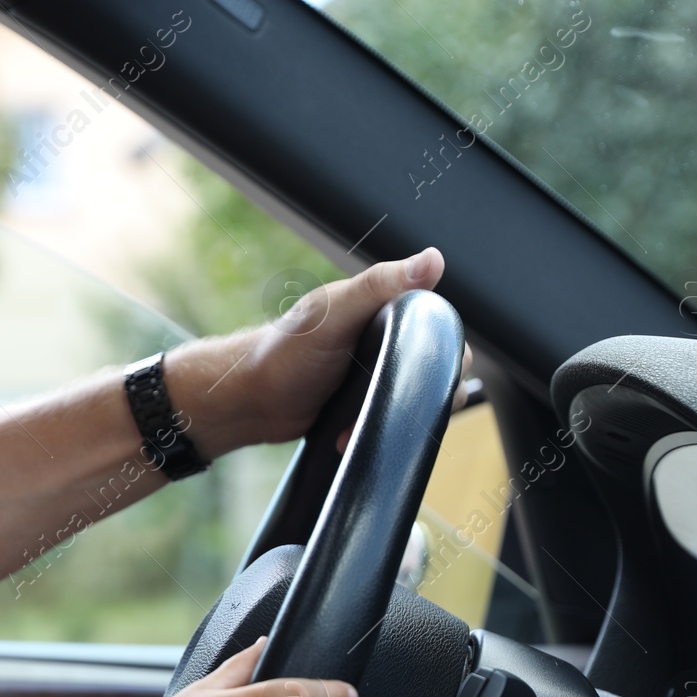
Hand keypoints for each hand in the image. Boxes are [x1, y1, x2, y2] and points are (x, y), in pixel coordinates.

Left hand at [164, 248, 470, 458]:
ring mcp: (377, 374)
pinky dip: (382, 430)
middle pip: (436, 363)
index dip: (445, 343)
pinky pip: (392, 418)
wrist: (250, 403)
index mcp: (384, 308)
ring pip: (418, 395)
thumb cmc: (284, 352)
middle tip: (401, 403)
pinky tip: (356, 437)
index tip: (432, 366)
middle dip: (427, 389)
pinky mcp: (367, 405)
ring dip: (405, 415)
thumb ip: (379, 286)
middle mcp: (385, 339)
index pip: (439, 322)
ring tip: (371, 422)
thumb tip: (433, 260)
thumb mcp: (334, 314)